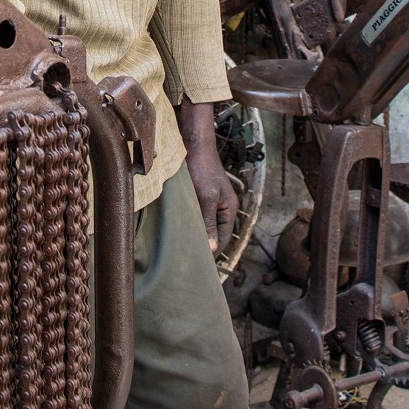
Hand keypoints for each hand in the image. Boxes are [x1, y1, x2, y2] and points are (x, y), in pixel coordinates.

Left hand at [175, 97, 237, 253]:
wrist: (193, 144)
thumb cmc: (202, 168)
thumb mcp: (206, 197)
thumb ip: (209, 222)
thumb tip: (211, 248)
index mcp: (229, 210)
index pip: (222, 240)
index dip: (211, 253)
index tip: (197, 264)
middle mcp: (223, 208)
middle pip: (214, 234)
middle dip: (203, 245)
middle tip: (187, 259)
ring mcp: (212, 202)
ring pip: (205, 225)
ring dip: (196, 234)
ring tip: (182, 247)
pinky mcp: (201, 196)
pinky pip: (198, 215)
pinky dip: (191, 222)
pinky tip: (179, 228)